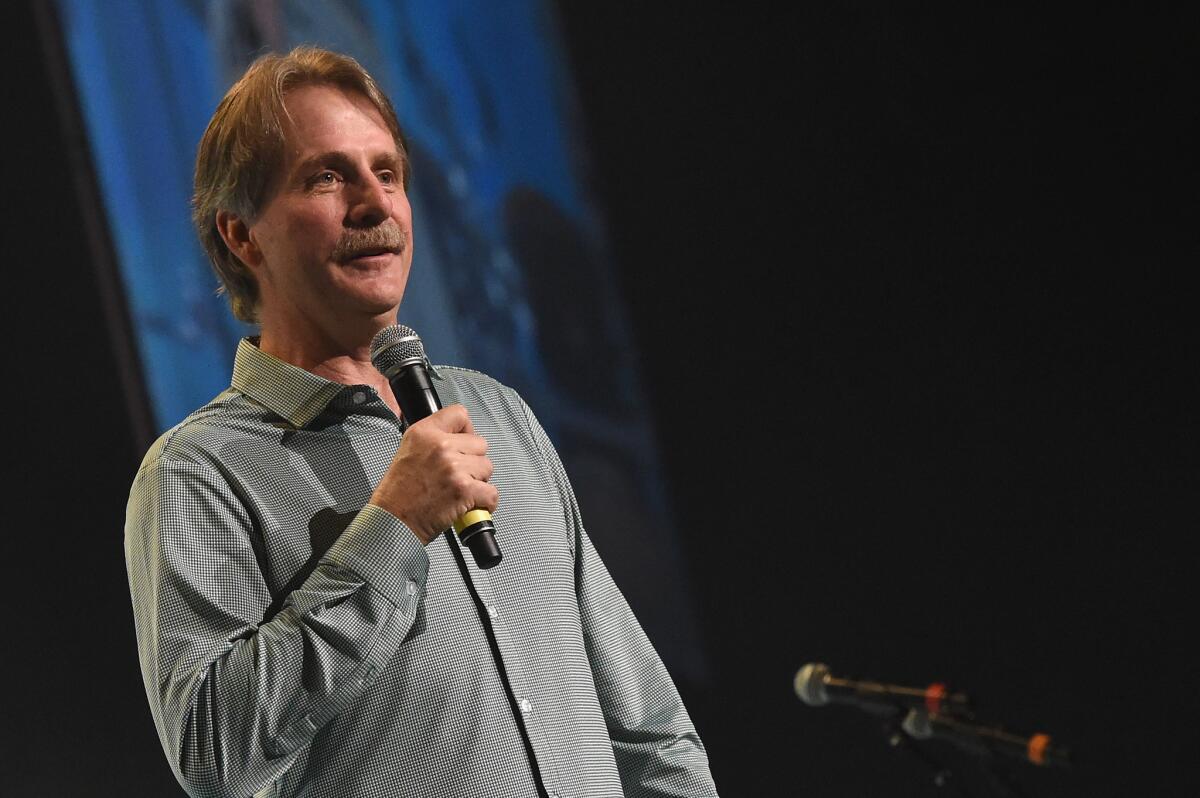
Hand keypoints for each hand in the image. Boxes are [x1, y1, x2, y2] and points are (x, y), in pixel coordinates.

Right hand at [369, 404, 497, 544]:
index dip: (466, 430)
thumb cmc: (398, 493)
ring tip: (458, 490)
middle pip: (480, 444)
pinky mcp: (464, 490)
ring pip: (487, 467)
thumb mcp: (408, 450)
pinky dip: (485, 502)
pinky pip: (491, 492)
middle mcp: (439, 446)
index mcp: (424, 432)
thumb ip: (433, 439)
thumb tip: (459, 437)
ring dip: (478, 481)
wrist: (392, 521)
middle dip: (473, 461)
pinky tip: (471, 504)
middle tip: (456, 475)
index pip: (460, 414)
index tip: (463, 443)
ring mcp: (453, 468)